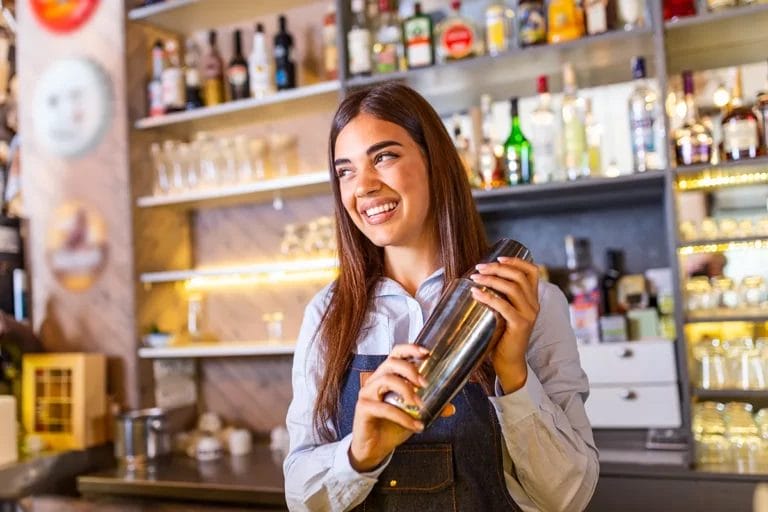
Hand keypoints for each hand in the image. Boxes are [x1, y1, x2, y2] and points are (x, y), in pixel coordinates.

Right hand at [349, 343, 427, 471]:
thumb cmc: (390, 427)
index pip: (396, 354)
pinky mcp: (363, 408)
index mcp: (387, 376)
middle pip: (391, 362)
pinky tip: (415, 426)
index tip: (426, 353)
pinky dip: (403, 417)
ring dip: (406, 391)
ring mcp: (367, 393)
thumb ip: (430, 407)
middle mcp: (375, 380)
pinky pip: (384, 408)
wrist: (373, 449)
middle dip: (410, 370)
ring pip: (386, 380)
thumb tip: (451, 407)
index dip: (410, 349)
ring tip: (419, 405)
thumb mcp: (413, 415)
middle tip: (425, 383)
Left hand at [468, 257, 539, 393]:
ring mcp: (529, 315)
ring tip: (475, 278)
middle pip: (519, 277)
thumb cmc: (502, 335)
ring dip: (492, 279)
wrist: (508, 361)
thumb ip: (500, 297)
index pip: (532, 271)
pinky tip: (476, 293)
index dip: (517, 261)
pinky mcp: (520, 325)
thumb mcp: (504, 312)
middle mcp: (534, 304)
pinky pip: (504, 306)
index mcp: (532, 299)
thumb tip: (478, 278)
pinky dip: (488, 296)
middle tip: (479, 268)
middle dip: (498, 268)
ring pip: (513, 288)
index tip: (498, 257)